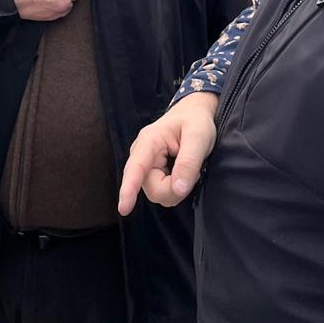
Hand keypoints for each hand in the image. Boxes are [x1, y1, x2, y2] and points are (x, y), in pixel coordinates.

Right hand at [116, 92, 218, 215]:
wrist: (193, 113)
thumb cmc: (195, 121)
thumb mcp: (199, 137)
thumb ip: (188, 163)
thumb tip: (178, 190)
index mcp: (149, 141)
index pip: (136, 168)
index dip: (129, 189)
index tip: (124, 209)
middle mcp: (141, 154)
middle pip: (152, 189)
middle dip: (174, 189)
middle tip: (194, 173)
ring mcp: (145, 165)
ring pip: (157, 193)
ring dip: (176, 188)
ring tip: (188, 169)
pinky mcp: (150, 173)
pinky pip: (161, 192)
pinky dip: (175, 188)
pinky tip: (181, 173)